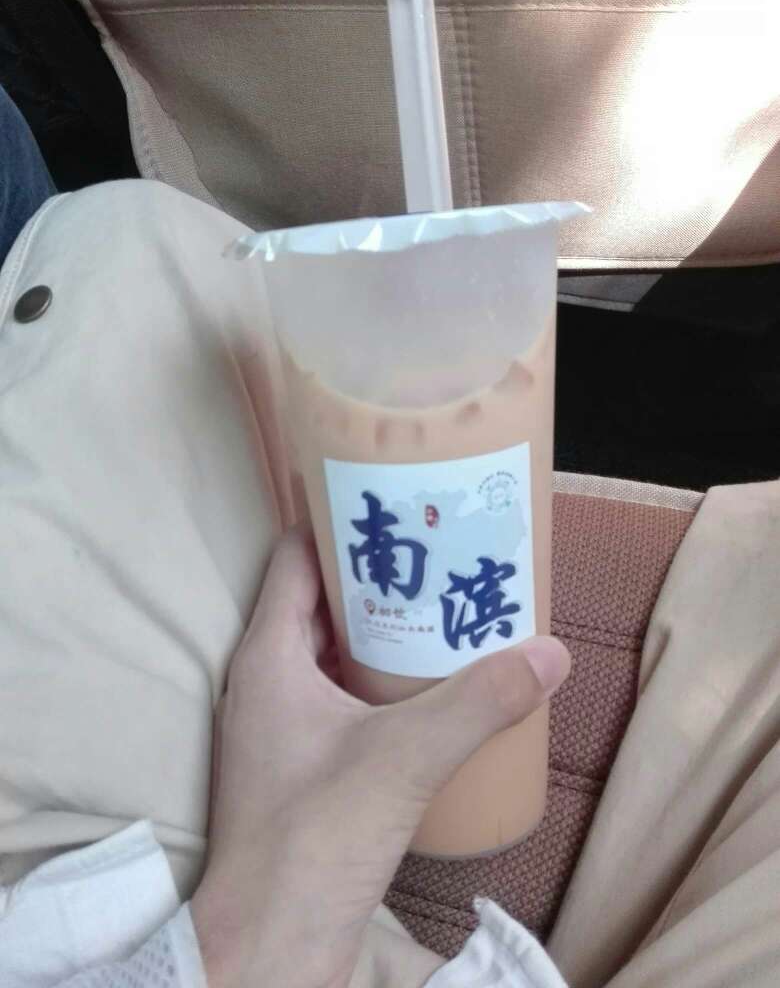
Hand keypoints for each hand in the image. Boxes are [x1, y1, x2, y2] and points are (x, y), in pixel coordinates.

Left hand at [191, 527, 569, 987]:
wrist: (272, 941)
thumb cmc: (316, 838)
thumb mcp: (406, 758)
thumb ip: (479, 701)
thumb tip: (548, 652)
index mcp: (268, 655)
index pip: (298, 556)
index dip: (343, 523)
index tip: (400, 503)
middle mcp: (264, 679)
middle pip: (320, 599)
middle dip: (379, 575)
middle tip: (442, 553)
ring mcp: (277, 722)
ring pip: (329, 649)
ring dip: (380, 629)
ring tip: (443, 608)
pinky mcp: (296, 760)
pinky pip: (336, 692)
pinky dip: (375, 677)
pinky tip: (425, 685)